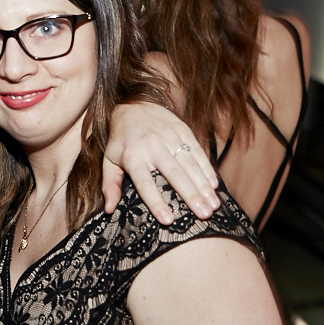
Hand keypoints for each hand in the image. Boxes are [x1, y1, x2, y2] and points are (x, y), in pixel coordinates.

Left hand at [103, 102, 219, 222]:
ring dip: (203, 186)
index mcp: (133, 157)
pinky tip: (214, 185)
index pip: (146, 184)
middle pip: (174, 175)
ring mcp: (170, 138)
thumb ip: (110, 184)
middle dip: (190, 196)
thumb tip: (109, 209)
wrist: (134, 104)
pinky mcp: (183, 131)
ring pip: (190, 165)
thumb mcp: (109, 160)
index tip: (168, 220)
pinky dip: (207, 169)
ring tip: (213, 205)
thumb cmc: (121, 140)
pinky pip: (197, 152)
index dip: (157, 202)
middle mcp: (153, 147)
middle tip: (204, 215)